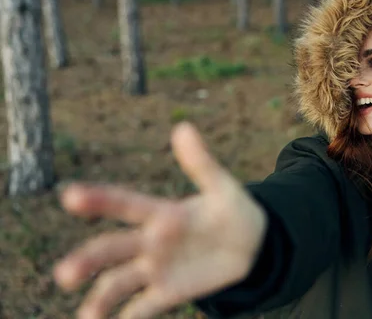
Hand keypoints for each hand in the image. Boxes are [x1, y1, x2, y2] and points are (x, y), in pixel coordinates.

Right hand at [53, 122, 267, 318]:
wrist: (251, 243)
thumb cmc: (232, 209)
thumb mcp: (222, 187)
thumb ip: (202, 163)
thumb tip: (183, 128)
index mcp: (162, 213)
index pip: (125, 204)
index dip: (99, 200)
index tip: (71, 196)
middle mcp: (151, 241)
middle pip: (113, 249)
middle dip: (88, 260)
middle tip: (65, 273)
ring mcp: (157, 268)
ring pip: (120, 282)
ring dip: (101, 297)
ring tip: (89, 316)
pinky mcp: (169, 291)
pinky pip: (143, 307)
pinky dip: (127, 318)